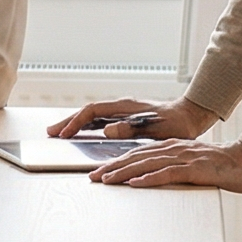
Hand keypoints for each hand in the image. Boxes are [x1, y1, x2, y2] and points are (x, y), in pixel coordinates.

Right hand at [48, 97, 219, 140]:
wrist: (190, 117)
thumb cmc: (176, 124)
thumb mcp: (155, 129)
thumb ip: (130, 129)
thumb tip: (107, 130)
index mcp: (125, 106)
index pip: (93, 111)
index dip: (76, 122)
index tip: (64, 133)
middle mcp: (121, 107)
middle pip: (88, 112)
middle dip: (69, 121)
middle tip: (51, 132)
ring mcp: (123, 113)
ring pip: (93, 117)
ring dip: (76, 124)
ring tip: (61, 133)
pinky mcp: (127, 119)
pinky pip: (101, 121)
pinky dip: (88, 127)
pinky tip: (83, 134)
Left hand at [90, 139, 241, 191]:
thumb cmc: (219, 167)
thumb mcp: (190, 164)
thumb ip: (171, 167)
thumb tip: (149, 177)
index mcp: (171, 147)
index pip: (137, 154)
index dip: (116, 162)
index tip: (98, 172)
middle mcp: (174, 149)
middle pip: (137, 157)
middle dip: (112, 167)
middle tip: (92, 178)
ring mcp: (184, 157)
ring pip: (147, 164)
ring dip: (124, 172)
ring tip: (106, 180)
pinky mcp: (195, 168)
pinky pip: (169, 173)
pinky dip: (150, 178)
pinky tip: (136, 183)